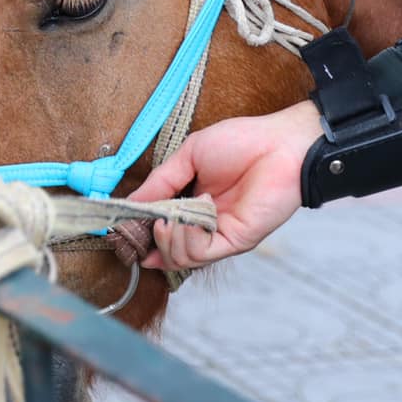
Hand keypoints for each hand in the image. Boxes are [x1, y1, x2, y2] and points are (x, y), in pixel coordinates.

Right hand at [126, 100, 321, 270]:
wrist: (280, 144)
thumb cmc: (240, 143)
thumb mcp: (188, 156)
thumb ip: (161, 182)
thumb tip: (131, 205)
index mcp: (192, 204)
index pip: (160, 229)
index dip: (140, 231)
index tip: (121, 226)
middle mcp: (204, 225)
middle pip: (166, 252)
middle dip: (150, 239)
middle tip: (149, 221)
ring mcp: (220, 235)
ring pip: (181, 258)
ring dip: (168, 238)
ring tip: (170, 217)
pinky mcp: (236, 241)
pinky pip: (200, 253)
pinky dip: (187, 237)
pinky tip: (196, 212)